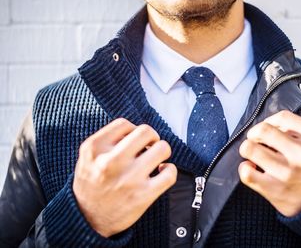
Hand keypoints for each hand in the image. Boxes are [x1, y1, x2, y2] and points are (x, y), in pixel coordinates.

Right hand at [73, 118, 176, 236]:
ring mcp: (129, 178)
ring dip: (162, 152)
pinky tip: (161, 172)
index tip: (134, 141)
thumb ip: (107, 141)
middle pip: (146, 131)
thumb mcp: (87, 158)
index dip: (133, 130)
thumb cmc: (91, 186)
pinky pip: (170, 173)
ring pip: (162, 148)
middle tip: (149, 147)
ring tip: (156, 160)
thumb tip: (136, 131)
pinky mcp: (143, 194)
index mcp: (94, 149)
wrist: (86, 221)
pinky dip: (170, 170)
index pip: (124, 124)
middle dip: (152, 137)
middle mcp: (111, 161)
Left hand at [238, 110, 300, 216]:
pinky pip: (246, 172)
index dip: (270, 120)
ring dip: (247, 149)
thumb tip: (267, 124)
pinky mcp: (274, 190)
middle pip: (263, 130)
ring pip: (249, 148)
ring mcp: (288, 174)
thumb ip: (297, 129)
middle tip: (256, 140)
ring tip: (253, 154)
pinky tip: (252, 168)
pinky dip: (245, 167)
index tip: (269, 128)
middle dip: (254, 133)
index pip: (283, 117)